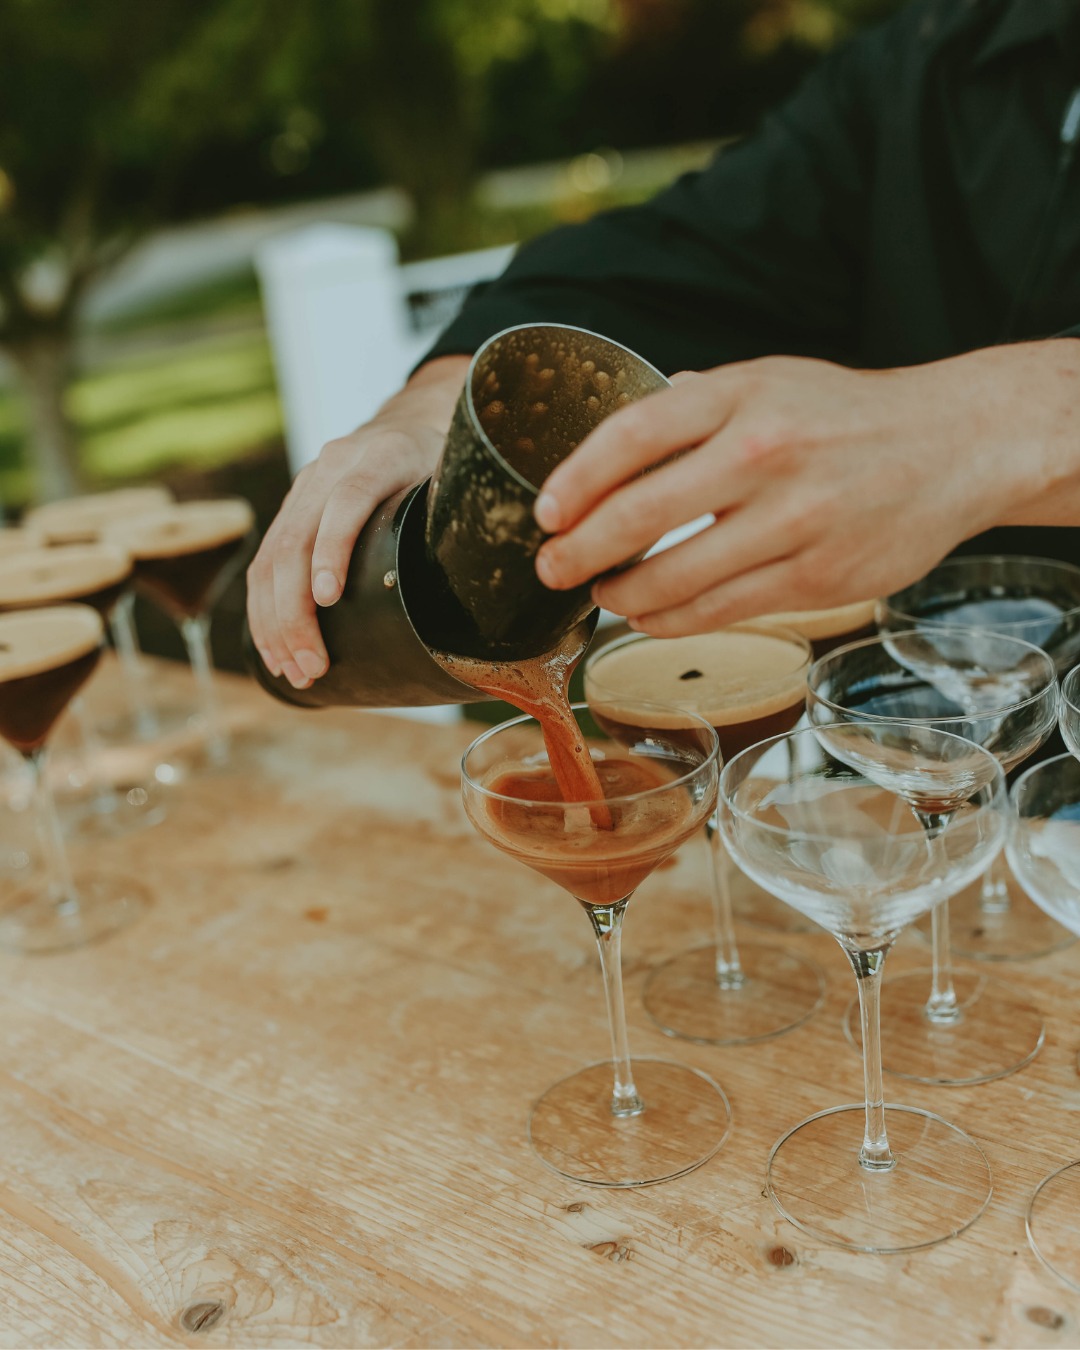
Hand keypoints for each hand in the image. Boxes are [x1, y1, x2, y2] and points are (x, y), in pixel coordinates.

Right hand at [247, 355, 468, 687]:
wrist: (412, 418)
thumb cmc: (447, 463)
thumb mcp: (462, 477)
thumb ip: (472, 518)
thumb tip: (506, 587)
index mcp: (383, 454)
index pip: (349, 500)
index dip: (334, 549)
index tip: (329, 598)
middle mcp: (333, 466)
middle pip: (297, 538)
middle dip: (297, 611)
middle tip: (313, 664)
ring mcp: (306, 487)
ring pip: (272, 557)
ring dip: (276, 622)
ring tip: (296, 670)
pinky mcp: (292, 510)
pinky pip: (265, 564)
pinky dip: (265, 611)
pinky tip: (275, 650)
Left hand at [532, 345, 1079, 635]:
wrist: (953, 446)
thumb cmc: (846, 416)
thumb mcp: (770, 379)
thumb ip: (694, 406)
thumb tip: (619, 435)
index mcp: (743, 394)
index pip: (633, 435)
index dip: (575, 480)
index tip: (545, 512)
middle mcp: (765, 453)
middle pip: (641, 514)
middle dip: (580, 552)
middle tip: (552, 569)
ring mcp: (794, 520)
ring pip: (677, 579)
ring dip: (623, 596)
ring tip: (605, 594)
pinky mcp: (818, 577)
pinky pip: (720, 611)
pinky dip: (672, 620)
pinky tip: (651, 616)